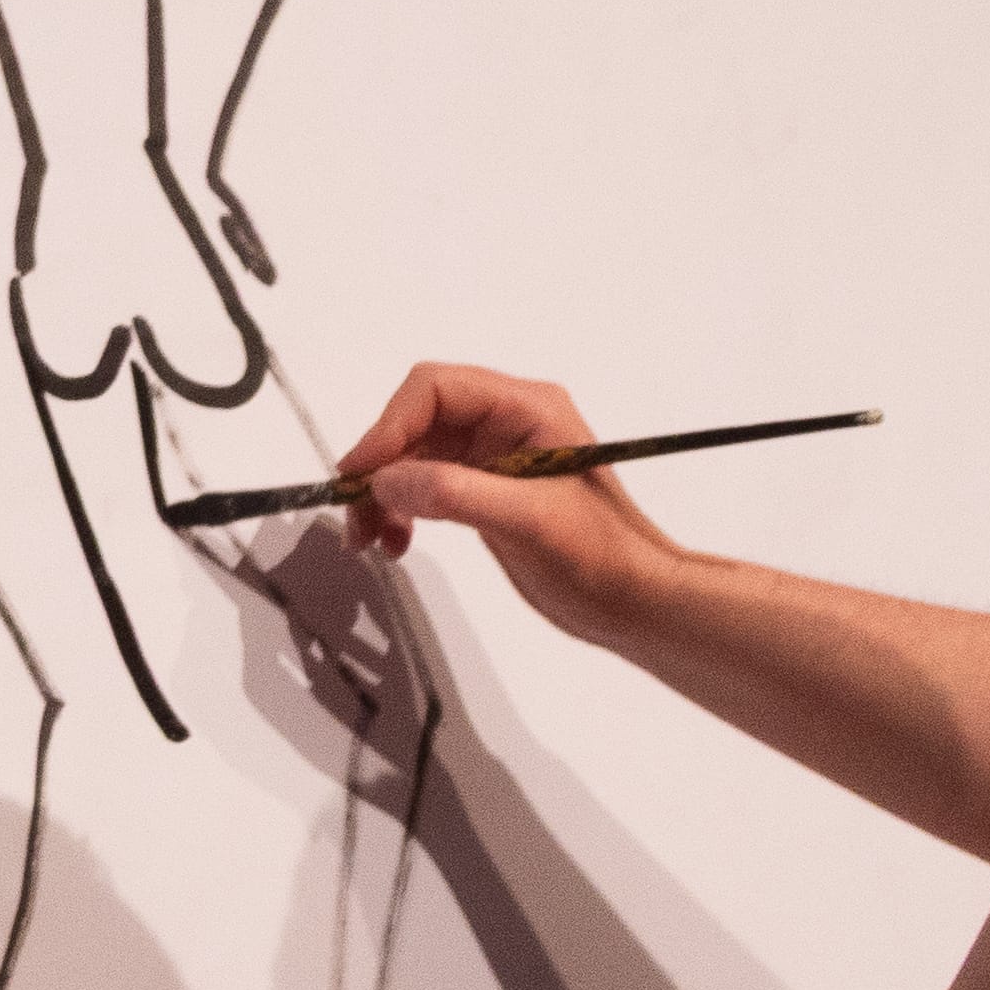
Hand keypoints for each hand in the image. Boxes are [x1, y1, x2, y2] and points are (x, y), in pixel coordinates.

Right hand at [306, 361, 682, 647]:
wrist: (632, 601)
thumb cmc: (603, 557)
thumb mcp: (530, 520)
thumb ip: (456, 493)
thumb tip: (387, 482)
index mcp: (527, 408)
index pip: (435, 389)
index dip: (390, 426)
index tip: (361, 473)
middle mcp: (506, 423)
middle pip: (416, 420)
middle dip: (380, 465)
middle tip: (357, 513)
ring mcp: (493, 457)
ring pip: (412, 455)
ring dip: (383, 493)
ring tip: (371, 538)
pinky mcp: (484, 491)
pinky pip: (423, 485)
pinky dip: (399, 510)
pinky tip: (395, 541)